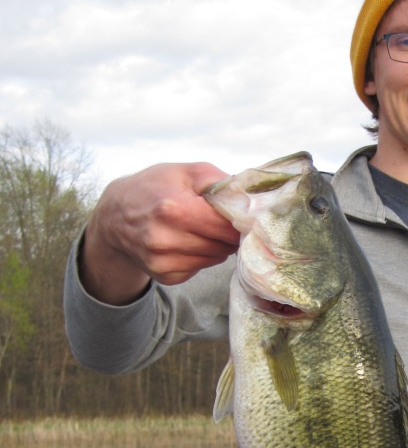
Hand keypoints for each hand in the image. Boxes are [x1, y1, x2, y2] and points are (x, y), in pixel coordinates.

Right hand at [80, 162, 238, 304]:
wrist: (115, 216)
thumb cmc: (155, 188)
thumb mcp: (186, 172)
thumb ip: (221, 183)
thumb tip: (251, 202)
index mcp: (175, 209)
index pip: (227, 225)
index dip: (240, 220)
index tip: (243, 215)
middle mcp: (166, 239)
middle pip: (224, 244)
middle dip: (229, 233)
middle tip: (222, 220)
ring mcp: (163, 261)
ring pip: (215, 259)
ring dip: (216, 245)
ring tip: (201, 228)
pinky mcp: (164, 276)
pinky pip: (199, 268)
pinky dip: (201, 256)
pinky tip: (187, 242)